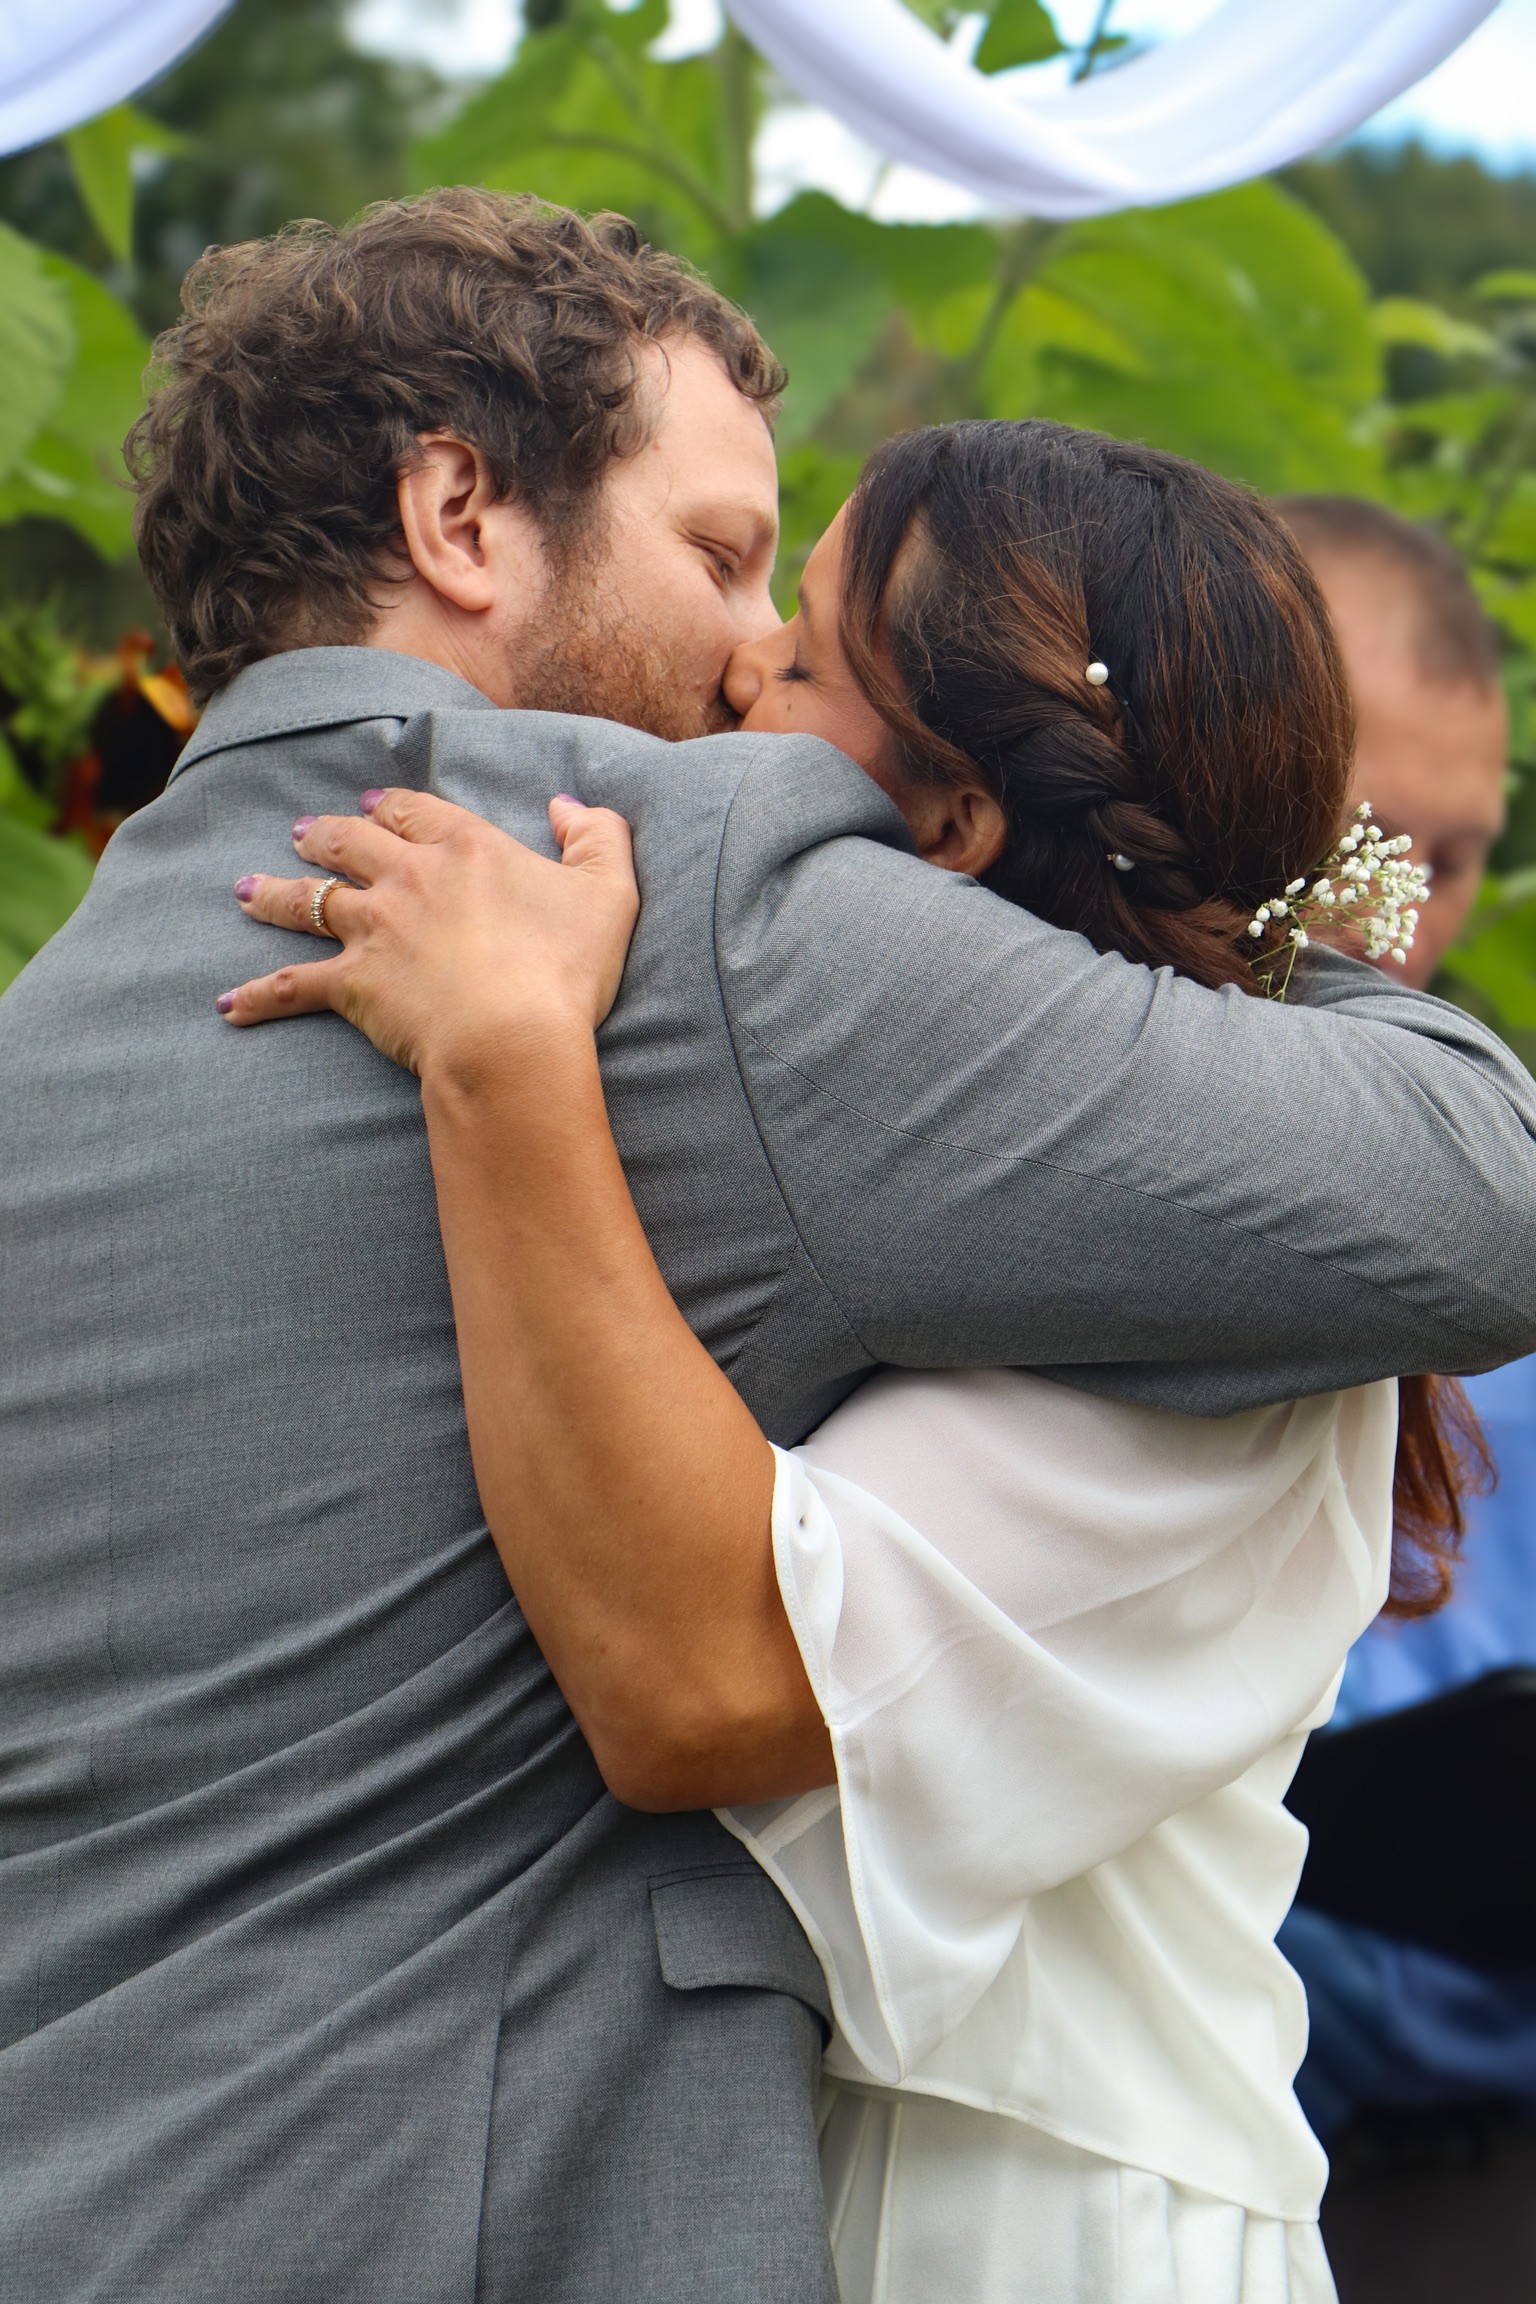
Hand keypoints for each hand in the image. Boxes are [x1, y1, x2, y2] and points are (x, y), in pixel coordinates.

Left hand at [217, 789, 639, 1078]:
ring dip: (274, 893)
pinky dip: (259, 997)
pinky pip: (292, 987)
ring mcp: (373, 930)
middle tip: (305, 833)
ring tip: (246, 889)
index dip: (394, 808)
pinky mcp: (353, 985)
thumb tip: (569, 804)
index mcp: (467, 848)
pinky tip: (228, 1005)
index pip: (418, 812)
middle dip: (325, 835)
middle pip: (351, 843)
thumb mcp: (609, 892)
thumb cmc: (567, 969)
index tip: (375, 806)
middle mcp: (408, 879)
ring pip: (308, 901)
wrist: (512, 1036)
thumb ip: (598, 836)